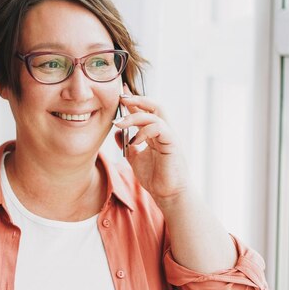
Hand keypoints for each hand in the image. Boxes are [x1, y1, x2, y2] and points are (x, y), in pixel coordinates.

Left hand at [112, 86, 189, 202]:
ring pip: (154, 115)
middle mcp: (164, 132)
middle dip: (138, 99)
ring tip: (119, 124)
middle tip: (121, 98)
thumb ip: (127, 144)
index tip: (119, 95)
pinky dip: (144, 131)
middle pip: (155, 106)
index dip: (133, 102)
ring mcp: (169, 137)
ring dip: (134, 117)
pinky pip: (159, 128)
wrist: (169, 194)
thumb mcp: (135, 158)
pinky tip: (134, 141)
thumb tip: (116, 132)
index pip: (146, 111)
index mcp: (156, 134)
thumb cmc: (155, 178)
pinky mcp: (172, 144)